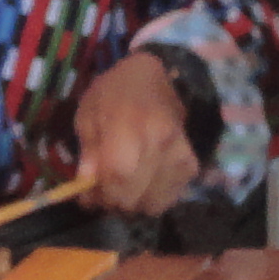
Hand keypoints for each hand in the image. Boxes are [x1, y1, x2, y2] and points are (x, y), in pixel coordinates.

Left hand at [72, 50, 200, 222]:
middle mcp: (159, 145)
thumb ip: (88, 153)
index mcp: (130, 129)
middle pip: (135, 198)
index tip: (90, 196)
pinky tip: (144, 182)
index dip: (101, 196)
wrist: (153, 75)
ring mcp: (179, 155)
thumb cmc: (113, 92)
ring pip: (154, 204)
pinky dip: (154, 197)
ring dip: (135, 203)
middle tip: (104, 191)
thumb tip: (87, 187)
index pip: (117, 180)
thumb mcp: (88, 115)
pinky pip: (170, 197)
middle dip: (114, 202)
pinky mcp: (191, 164)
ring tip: (124, 187)